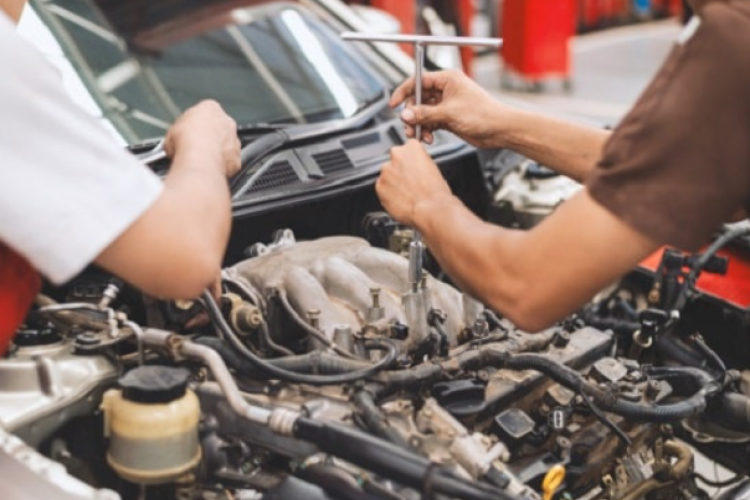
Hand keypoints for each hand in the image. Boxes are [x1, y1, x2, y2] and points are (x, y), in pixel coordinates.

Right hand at [165, 100, 240, 177]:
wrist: (200, 159)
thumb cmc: (186, 141)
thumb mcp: (172, 131)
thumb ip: (179, 133)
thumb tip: (174, 143)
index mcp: (211, 108)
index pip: (204, 114)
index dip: (194, 126)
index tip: (187, 135)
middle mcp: (227, 122)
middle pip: (218, 130)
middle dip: (208, 139)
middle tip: (195, 149)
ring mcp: (234, 141)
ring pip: (226, 147)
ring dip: (216, 153)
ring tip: (201, 162)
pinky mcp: (236, 159)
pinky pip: (229, 163)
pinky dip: (221, 167)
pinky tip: (208, 170)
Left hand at [376, 140, 453, 226]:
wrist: (430, 209)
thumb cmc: (435, 192)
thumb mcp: (433, 168)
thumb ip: (419, 162)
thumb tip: (414, 167)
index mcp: (412, 148)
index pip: (407, 148)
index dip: (410, 161)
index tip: (412, 167)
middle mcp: (396, 156)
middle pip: (395, 161)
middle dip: (400, 171)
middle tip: (410, 183)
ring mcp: (386, 171)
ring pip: (387, 176)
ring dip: (393, 183)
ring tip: (406, 193)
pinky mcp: (379, 186)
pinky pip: (382, 189)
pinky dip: (388, 194)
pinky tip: (400, 200)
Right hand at [390, 69, 509, 147]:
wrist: (499, 130)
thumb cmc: (484, 114)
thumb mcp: (450, 113)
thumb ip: (425, 113)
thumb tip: (406, 114)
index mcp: (447, 79)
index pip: (418, 81)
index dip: (403, 92)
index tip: (393, 103)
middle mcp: (445, 90)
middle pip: (417, 99)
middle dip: (412, 114)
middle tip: (410, 126)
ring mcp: (446, 104)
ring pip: (422, 113)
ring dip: (418, 125)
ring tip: (420, 135)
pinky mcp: (448, 118)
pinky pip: (429, 122)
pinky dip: (427, 130)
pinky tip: (429, 138)